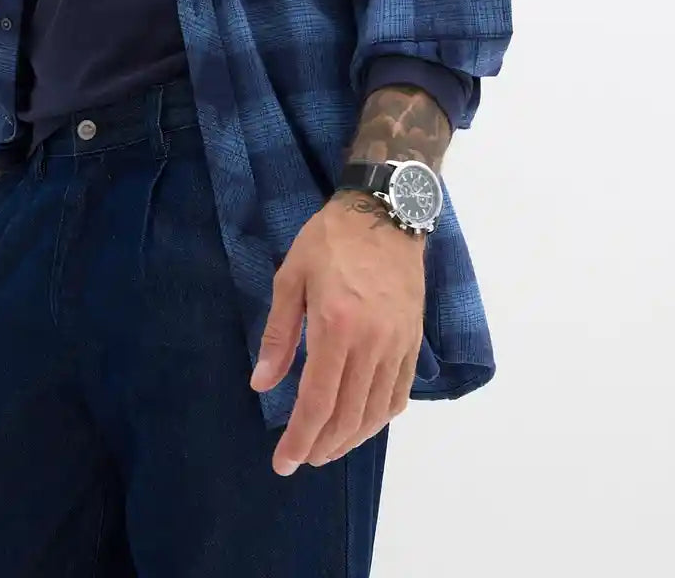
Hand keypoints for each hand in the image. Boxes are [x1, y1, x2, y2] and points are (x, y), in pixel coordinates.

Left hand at [250, 191, 425, 474]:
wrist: (385, 212)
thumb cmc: (330, 239)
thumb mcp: (291, 277)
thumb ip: (279, 335)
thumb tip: (262, 385)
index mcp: (336, 326)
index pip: (318, 402)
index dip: (299, 439)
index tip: (283, 462)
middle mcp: (372, 343)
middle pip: (348, 416)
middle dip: (321, 446)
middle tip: (301, 458)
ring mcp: (397, 344)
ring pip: (376, 412)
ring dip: (350, 439)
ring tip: (327, 448)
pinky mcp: (413, 340)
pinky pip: (400, 394)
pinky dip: (379, 418)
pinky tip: (362, 423)